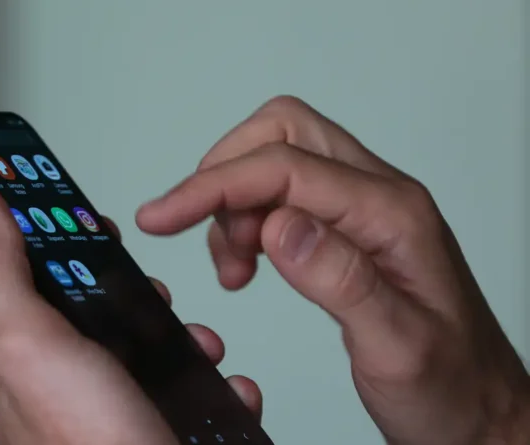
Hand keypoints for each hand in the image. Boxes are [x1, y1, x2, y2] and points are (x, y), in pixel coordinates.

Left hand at [0, 176, 262, 443]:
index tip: (75, 204)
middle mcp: (64, 387)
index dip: (49, 233)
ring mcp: (112, 407)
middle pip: (92, 305)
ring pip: (144, 341)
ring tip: (197, 338)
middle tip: (150, 285)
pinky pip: (181, 381)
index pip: (25, 275)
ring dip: (179, 328)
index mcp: (24, 363)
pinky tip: (217, 378)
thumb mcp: (35, 346)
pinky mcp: (155, 424)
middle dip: (131, 284)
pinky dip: (206, 373)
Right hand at [136, 96, 529, 444]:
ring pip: (279, 158)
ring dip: (234, 202)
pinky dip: (247, 220)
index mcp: (392, 216)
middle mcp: (379, 197)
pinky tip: (247, 265)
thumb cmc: (450, 387)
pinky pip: (284, 194)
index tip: (161, 217)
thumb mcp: (399, 348)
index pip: (285, 168)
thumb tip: (277, 225)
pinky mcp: (348, 228)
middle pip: (284, 133)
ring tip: (233, 268)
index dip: (214, 186)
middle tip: (193, 231)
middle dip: (224, 175)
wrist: (479, 408)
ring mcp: (364, 209)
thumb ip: (341, 280)